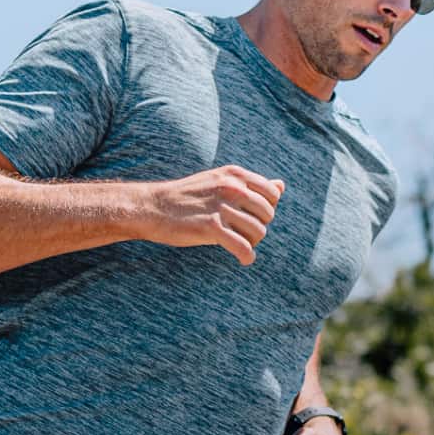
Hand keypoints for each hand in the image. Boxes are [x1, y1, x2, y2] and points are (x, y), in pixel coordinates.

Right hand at [141, 165, 284, 264]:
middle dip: (259, 227)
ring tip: (240, 245)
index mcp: (234, 175)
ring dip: (252, 243)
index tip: (252, 217)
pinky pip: (243, 247)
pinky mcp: (212, 228)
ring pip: (258, 232)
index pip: (272, 193)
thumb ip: (251, 185)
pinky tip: (243, 259)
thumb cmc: (187, 197)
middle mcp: (231, 188)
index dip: (267, 209)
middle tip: (244, 234)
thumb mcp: (219, 181)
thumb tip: (282, 185)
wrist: (151, 207)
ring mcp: (222, 207)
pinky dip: (247, 257)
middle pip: (267, 214)